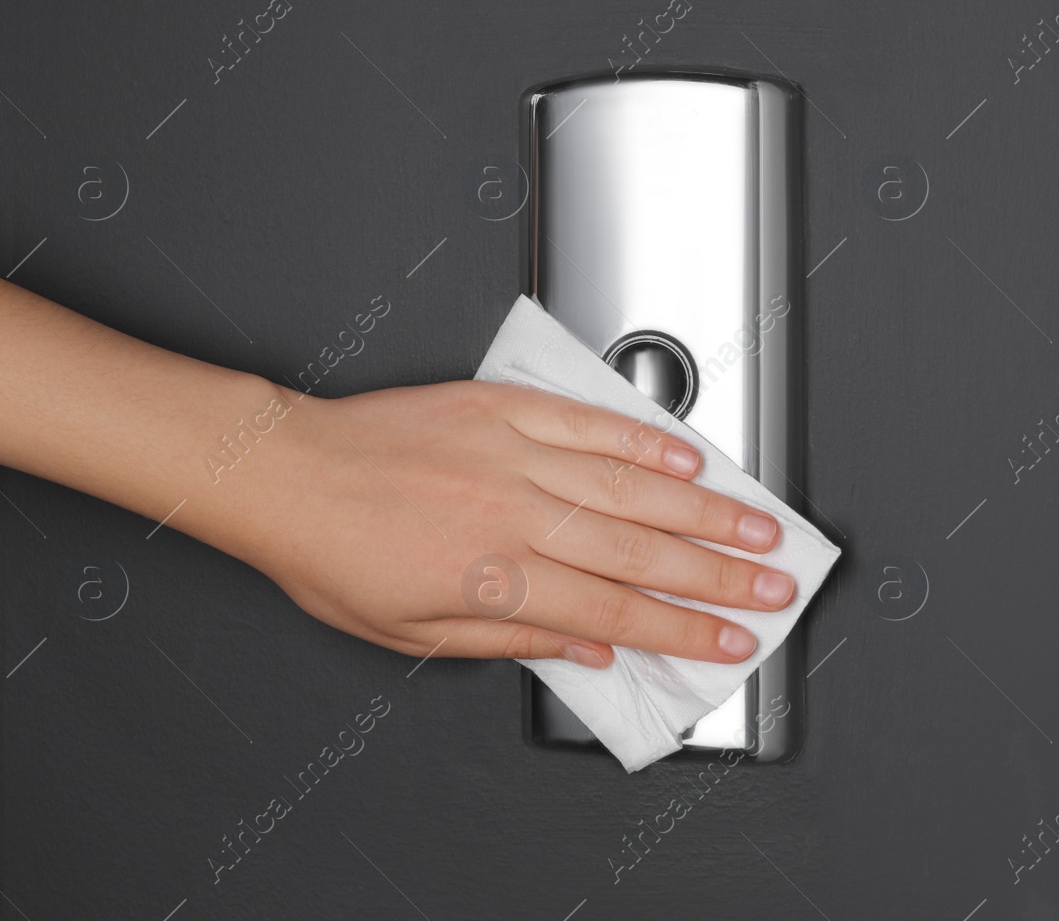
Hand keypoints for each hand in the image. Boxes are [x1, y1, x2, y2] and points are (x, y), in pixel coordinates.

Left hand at [199, 379, 791, 668]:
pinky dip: (639, 439)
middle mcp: (512, 513)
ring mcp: (509, 454)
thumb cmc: (333, 555)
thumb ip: (509, 642)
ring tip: (758, 525)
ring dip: (702, 509)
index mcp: (495, 577)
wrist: (284, 473)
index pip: (616, 612)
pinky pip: (584, 422)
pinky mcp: (495, 407)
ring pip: (628, 486)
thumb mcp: (412, 633)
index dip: (684, 631)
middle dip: (719, 575)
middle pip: (641, 551)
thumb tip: (586, 651)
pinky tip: (682, 456)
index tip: (732, 641)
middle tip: (774, 587)